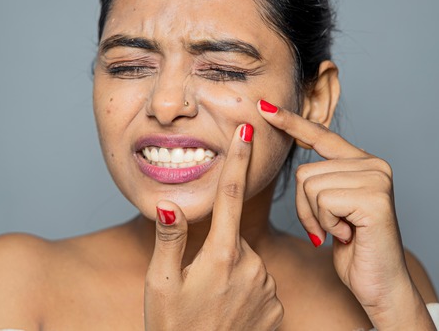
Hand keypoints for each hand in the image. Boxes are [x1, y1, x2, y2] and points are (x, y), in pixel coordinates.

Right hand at [144, 123, 283, 330]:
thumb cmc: (174, 329)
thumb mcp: (160, 284)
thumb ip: (169, 240)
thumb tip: (171, 203)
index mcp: (222, 255)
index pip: (230, 196)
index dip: (237, 159)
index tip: (248, 128)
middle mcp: (252, 267)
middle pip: (233, 237)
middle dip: (216, 249)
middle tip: (195, 284)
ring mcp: (268, 288)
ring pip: (246, 262)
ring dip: (230, 272)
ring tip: (210, 303)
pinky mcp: (278, 307)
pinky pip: (260, 285)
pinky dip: (245, 291)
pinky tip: (229, 312)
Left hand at [257, 100, 433, 329]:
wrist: (380, 285)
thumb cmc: (354, 250)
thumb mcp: (331, 209)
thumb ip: (319, 181)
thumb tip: (295, 164)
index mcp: (363, 163)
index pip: (321, 136)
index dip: (291, 123)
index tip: (264, 108)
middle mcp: (374, 164)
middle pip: (304, 171)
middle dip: (305, 208)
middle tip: (330, 228)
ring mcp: (376, 178)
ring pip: (310, 186)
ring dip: (316, 218)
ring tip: (340, 232)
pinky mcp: (374, 197)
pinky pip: (322, 201)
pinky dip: (327, 224)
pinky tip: (347, 235)